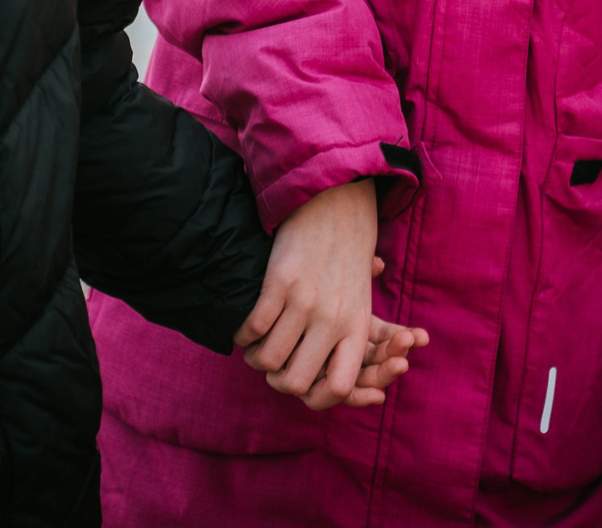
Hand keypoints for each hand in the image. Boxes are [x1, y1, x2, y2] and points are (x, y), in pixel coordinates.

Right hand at [233, 180, 428, 408]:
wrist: (335, 203)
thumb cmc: (344, 257)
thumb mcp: (358, 300)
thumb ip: (347, 340)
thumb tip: (334, 386)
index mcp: (356, 328)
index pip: (340, 388)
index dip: (316, 397)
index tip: (302, 384)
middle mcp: (334, 320)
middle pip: (295, 382)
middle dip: (276, 379)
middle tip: (271, 362)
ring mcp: (307, 302)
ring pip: (267, 359)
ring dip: (254, 356)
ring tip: (255, 343)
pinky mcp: (281, 282)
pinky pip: (252, 327)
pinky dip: (243, 332)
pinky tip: (245, 324)